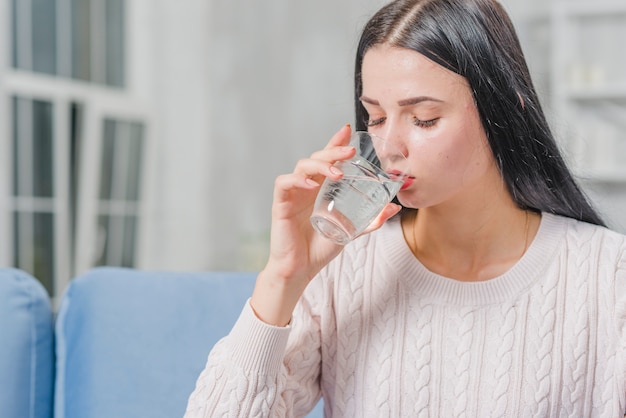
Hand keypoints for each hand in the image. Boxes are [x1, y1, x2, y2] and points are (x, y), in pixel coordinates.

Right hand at [250, 125, 401, 325]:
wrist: (300, 270)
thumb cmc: (320, 249)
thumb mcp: (350, 231)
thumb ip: (370, 220)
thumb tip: (394, 208)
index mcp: (320, 189)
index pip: (327, 159)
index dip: (335, 143)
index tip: (348, 130)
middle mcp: (306, 187)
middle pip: (317, 157)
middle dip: (333, 150)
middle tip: (349, 151)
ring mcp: (293, 194)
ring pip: (302, 166)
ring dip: (320, 164)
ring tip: (337, 171)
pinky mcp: (281, 204)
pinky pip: (284, 183)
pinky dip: (296, 179)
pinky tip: (309, 183)